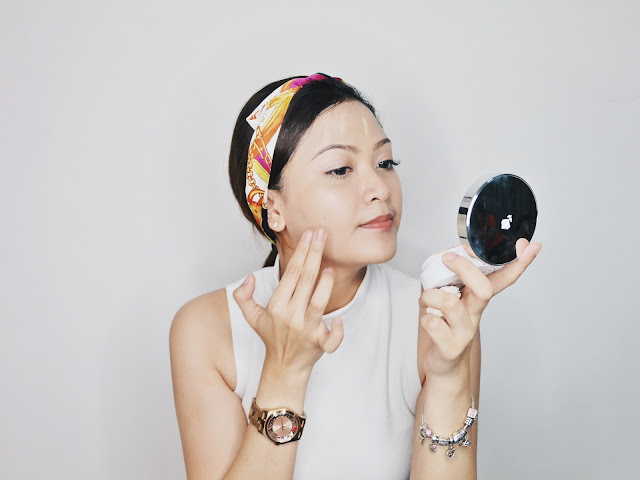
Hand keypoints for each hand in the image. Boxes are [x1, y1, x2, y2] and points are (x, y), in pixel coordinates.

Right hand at [233, 229, 343, 374]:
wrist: (284, 367)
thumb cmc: (272, 337)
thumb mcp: (252, 316)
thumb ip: (243, 296)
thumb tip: (249, 278)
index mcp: (277, 306)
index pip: (291, 273)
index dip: (301, 252)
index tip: (308, 235)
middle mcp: (292, 316)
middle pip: (306, 280)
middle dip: (314, 254)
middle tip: (322, 234)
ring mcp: (306, 330)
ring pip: (319, 302)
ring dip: (326, 283)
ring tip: (330, 266)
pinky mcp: (319, 344)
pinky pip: (331, 339)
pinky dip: (337, 331)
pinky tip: (339, 320)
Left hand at [418, 238, 541, 376]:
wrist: (445, 366)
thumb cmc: (446, 327)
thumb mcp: (454, 298)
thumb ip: (454, 278)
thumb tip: (450, 253)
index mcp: (478, 299)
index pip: (504, 278)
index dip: (518, 263)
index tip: (529, 245)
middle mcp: (475, 314)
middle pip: (483, 289)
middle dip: (465, 268)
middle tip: (447, 259)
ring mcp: (465, 332)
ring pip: (451, 304)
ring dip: (431, 296)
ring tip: (426, 299)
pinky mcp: (450, 348)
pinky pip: (434, 325)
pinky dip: (425, 319)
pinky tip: (427, 320)